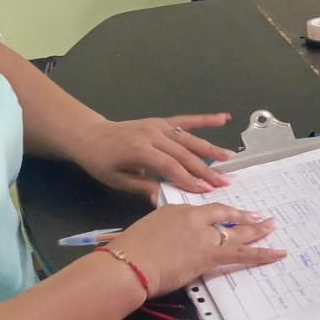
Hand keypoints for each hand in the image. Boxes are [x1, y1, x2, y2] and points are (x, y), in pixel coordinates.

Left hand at [72, 113, 238, 196]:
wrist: (90, 135)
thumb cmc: (101, 161)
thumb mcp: (117, 179)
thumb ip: (143, 187)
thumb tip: (164, 201)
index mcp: (140, 150)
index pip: (170, 166)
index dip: (189, 179)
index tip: (207, 191)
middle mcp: (152, 135)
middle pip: (184, 154)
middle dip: (205, 169)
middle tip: (224, 182)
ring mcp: (158, 126)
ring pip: (189, 139)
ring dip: (211, 148)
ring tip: (229, 158)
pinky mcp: (161, 121)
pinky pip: (186, 120)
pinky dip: (205, 119)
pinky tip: (223, 118)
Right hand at [106, 203, 284, 296]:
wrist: (130, 264)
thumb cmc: (130, 252)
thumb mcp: (146, 230)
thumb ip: (161, 227)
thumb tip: (163, 231)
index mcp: (178, 211)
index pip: (207, 210)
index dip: (224, 212)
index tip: (233, 213)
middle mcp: (195, 219)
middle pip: (226, 217)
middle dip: (244, 218)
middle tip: (261, 217)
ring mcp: (204, 236)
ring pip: (237, 233)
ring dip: (257, 231)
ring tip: (272, 228)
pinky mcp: (210, 255)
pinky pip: (242, 254)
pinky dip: (262, 254)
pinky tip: (276, 253)